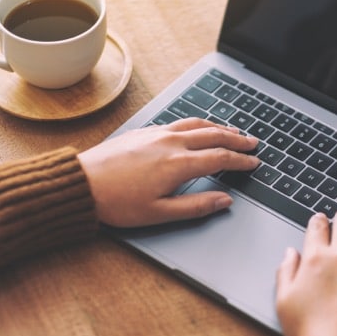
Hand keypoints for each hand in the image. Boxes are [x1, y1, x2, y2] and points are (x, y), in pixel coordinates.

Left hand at [77, 118, 259, 226]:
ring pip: (197, 124)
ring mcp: (157, 133)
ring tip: (232, 131)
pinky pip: (179, 121)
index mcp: (178, 164)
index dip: (241, 161)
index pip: (220, 158)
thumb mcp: (159, 213)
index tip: (254, 162)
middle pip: (213, 136)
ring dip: (219, 127)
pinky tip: (198, 127)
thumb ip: (196, 206)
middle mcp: (171, 143)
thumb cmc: (117, 202)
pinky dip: (197, 123)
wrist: (82, 183)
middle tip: (252, 142)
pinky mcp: (145, 130)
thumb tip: (224, 200)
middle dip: (236, 139)